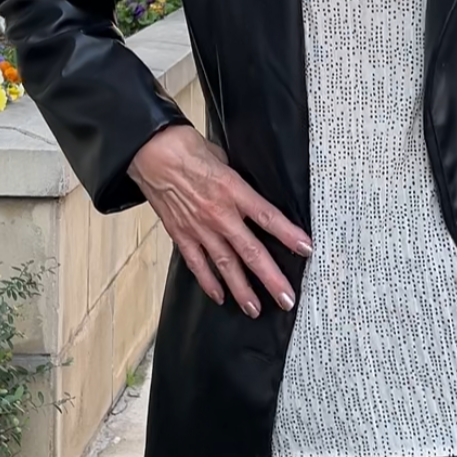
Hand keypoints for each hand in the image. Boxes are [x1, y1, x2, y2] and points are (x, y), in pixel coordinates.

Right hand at [127, 126, 311, 317]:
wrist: (150, 152)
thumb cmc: (184, 148)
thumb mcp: (222, 158)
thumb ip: (236, 181)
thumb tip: (245, 191)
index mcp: (233, 190)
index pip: (268, 217)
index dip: (288, 235)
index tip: (306, 249)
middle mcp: (219, 214)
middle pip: (251, 251)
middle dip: (271, 277)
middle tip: (286, 298)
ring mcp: (199, 228)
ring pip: (225, 265)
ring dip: (242, 289)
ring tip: (255, 308)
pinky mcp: (181, 234)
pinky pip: (197, 263)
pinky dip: (208, 282)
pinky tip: (219, 296)